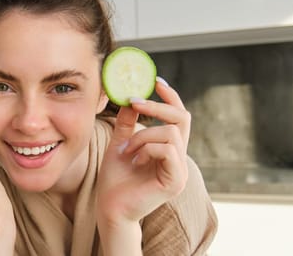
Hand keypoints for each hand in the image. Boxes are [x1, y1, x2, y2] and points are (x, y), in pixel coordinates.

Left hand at [96, 78, 190, 224]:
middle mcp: (179, 159)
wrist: (110, 209)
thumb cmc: (115, 180)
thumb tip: (131, 98)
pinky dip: (147, 149)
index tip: (156, 81)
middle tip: (135, 102)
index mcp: (170, 150)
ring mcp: (180, 171)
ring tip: (127, 149)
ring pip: (170, 133)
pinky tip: (134, 160)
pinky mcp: (175, 182)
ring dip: (143, 135)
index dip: (171, 97)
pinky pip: (167, 150)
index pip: (179, 117)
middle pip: (182, 118)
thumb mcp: (120, 143)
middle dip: (157, 106)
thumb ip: (128, 123)